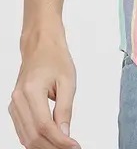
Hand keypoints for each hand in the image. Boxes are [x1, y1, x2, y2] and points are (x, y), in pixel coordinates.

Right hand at [8, 30, 80, 148]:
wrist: (41, 47)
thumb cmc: (55, 58)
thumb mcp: (68, 81)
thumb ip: (65, 109)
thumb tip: (65, 133)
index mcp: (31, 90)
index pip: (44, 125)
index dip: (59, 140)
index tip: (73, 146)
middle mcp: (18, 100)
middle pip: (33, 136)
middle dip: (52, 147)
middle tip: (71, 148)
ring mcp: (14, 105)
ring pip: (26, 137)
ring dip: (44, 146)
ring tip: (63, 146)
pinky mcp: (15, 109)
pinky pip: (23, 131)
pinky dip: (36, 140)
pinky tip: (51, 141)